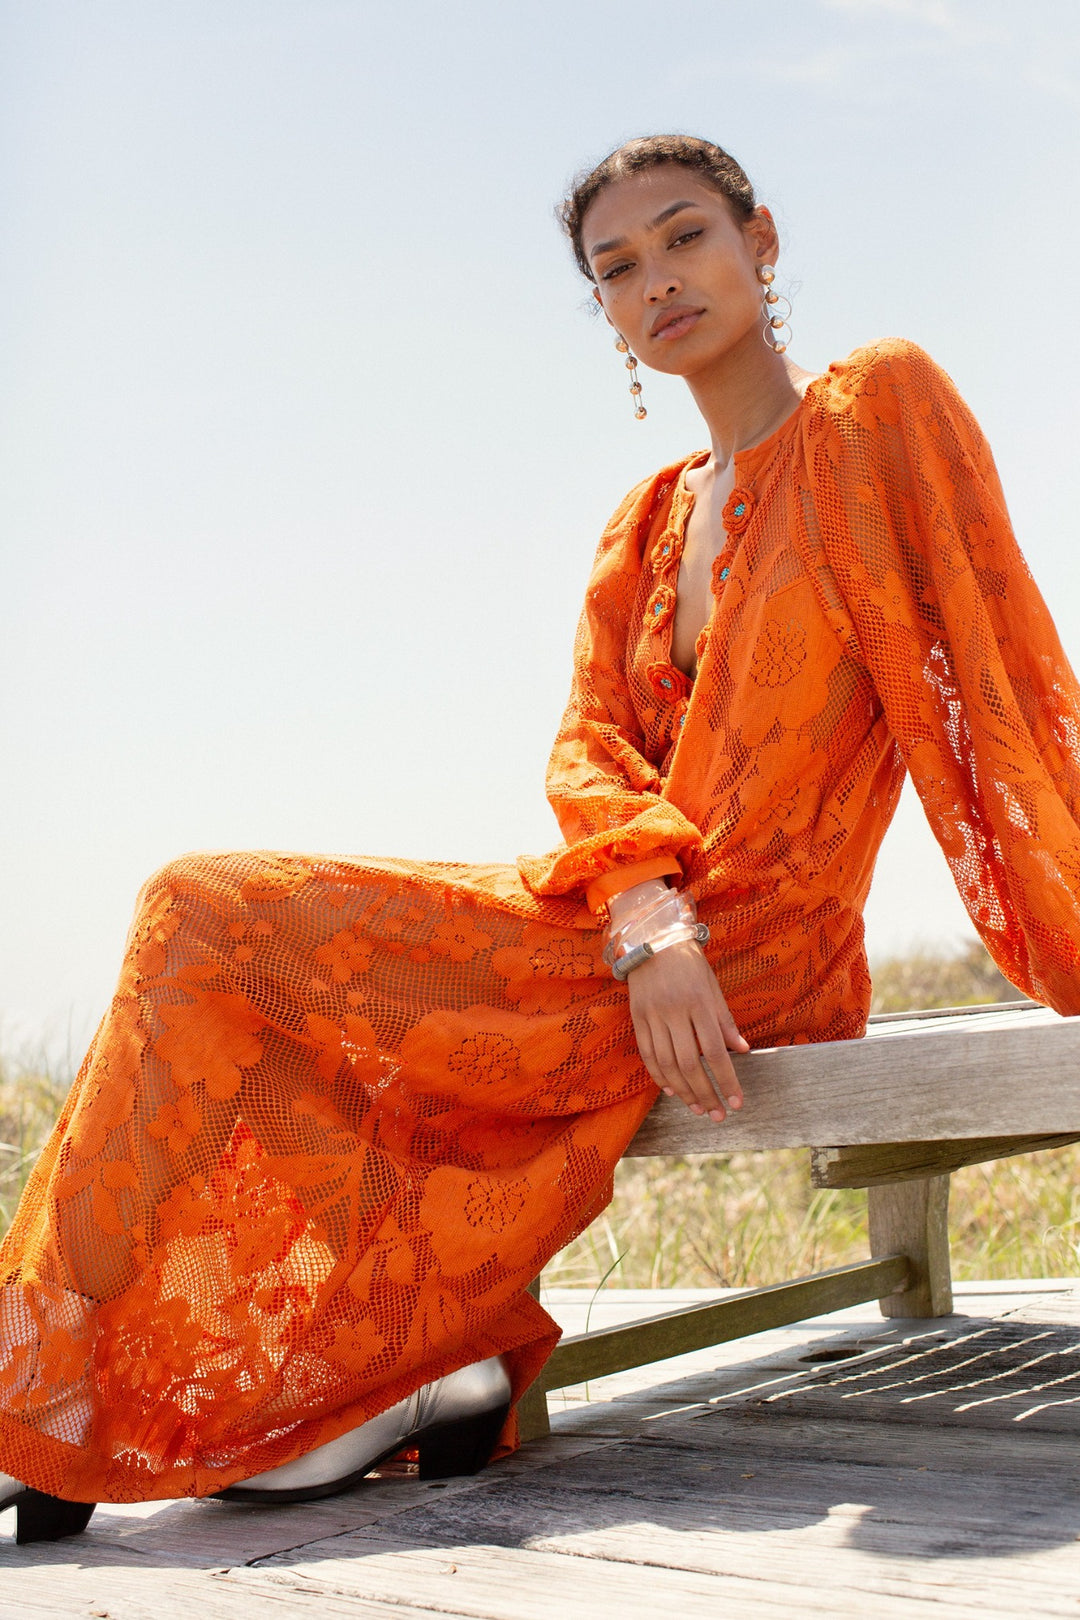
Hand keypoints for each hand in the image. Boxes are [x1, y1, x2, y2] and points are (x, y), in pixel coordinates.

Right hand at [625, 939, 747, 1122]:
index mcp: (698, 1002)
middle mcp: (674, 1011)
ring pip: (666, 1063)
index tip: (736, 1102)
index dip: (726, 1080)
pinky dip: (659, 1076)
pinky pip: (647, 1054)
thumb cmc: (689, 964)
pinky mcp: (637, 1018)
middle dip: (706, 1093)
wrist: (652, 941)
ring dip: (683, 1091)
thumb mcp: (712, 987)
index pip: (715, 1051)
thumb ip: (725, 1021)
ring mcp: (652, 1015)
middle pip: (689, 1063)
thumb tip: (742, 1050)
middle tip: (718, 1114)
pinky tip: (672, 1091)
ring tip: (698, 1108)